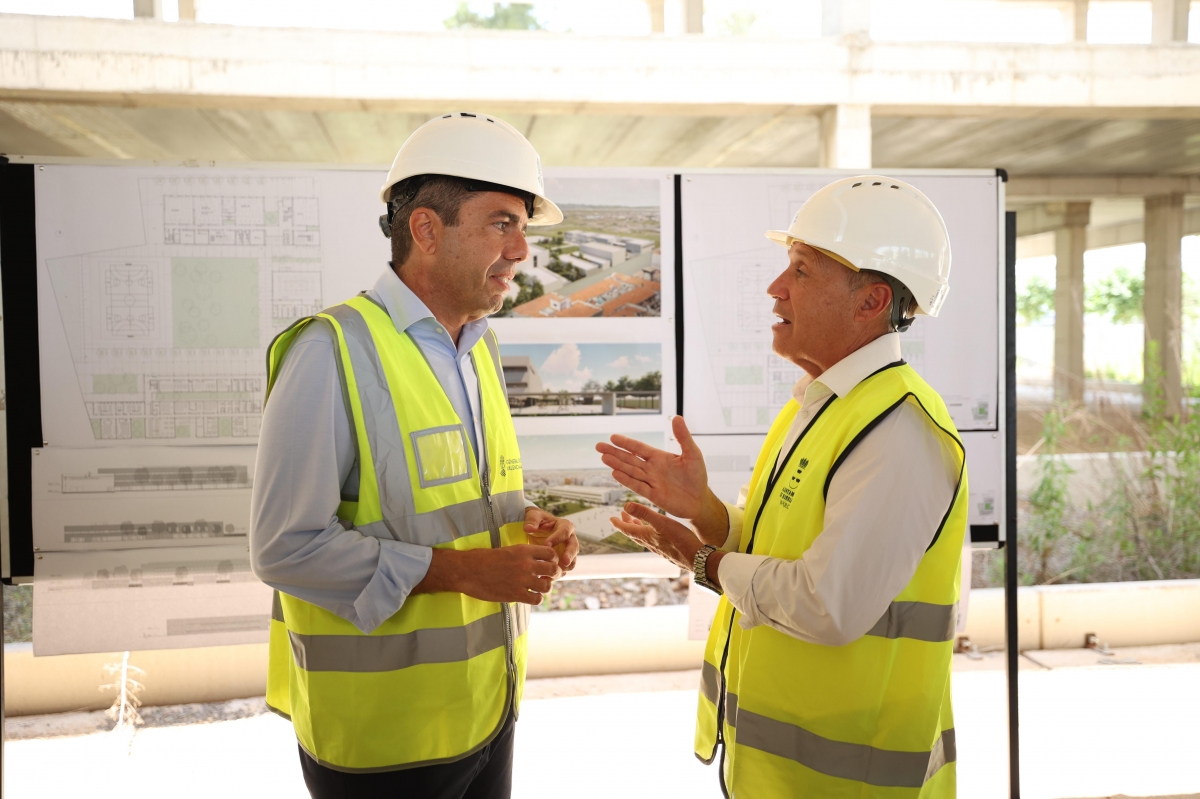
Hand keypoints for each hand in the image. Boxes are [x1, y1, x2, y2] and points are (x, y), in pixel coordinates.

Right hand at [417, 545, 561, 605]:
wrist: (467, 571)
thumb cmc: (482, 559)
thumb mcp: (505, 550)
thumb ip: (522, 555)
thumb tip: (533, 560)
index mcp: (523, 550)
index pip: (551, 553)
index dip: (552, 559)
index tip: (548, 564)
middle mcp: (526, 564)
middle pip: (553, 569)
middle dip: (553, 574)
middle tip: (546, 577)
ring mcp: (521, 580)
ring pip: (547, 586)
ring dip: (544, 588)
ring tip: (537, 588)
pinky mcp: (515, 594)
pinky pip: (536, 599)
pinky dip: (536, 599)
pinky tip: (529, 596)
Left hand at [524, 506, 578, 572]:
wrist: (535, 530)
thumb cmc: (536, 520)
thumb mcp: (533, 516)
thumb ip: (532, 520)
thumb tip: (529, 528)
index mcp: (564, 526)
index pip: (565, 531)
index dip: (557, 538)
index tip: (547, 544)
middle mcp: (569, 540)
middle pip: (574, 547)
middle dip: (569, 555)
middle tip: (563, 562)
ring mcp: (567, 552)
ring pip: (571, 562)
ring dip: (564, 568)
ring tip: (554, 573)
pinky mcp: (562, 562)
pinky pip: (562, 570)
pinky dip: (555, 575)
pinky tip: (545, 579)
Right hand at [596, 416, 727, 543]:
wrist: (701, 500)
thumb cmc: (697, 476)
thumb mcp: (692, 453)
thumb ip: (683, 437)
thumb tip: (677, 417)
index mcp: (659, 458)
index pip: (639, 448)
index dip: (626, 443)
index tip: (612, 437)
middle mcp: (652, 469)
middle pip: (629, 459)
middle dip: (614, 453)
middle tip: (598, 446)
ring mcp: (651, 482)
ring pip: (630, 471)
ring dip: (617, 465)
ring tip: (603, 458)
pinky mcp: (653, 495)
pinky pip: (637, 486)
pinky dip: (626, 480)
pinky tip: (615, 474)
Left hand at [609, 502, 702, 571]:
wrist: (696, 558)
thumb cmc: (680, 540)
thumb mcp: (662, 522)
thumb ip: (645, 513)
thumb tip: (625, 506)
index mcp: (646, 536)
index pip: (627, 529)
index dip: (618, 523)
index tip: (611, 519)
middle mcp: (650, 543)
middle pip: (634, 533)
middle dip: (627, 524)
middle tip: (622, 516)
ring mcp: (659, 548)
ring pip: (643, 537)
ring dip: (637, 528)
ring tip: (636, 522)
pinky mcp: (668, 550)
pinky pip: (653, 540)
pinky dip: (649, 533)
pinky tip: (656, 532)